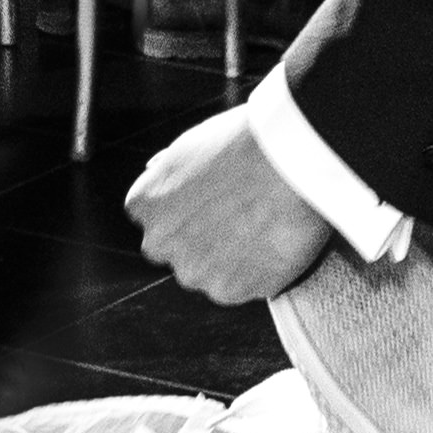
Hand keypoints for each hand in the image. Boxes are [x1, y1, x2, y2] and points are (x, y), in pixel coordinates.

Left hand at [125, 109, 340, 303]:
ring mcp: (195, 272)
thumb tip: (155, 172)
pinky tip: (278, 243)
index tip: (221, 199)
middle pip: (182, 251)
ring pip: (212, 273)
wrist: (289, 159)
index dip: (193, 211)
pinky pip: (245, 287)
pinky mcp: (232, 292)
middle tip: (246, 215)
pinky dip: (261, 273)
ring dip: (234, 260)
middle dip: (207, 240)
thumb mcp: (191, 144)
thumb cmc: (245, 141)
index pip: (159, 220)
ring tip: (267, 227)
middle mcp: (159, 244)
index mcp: (144, 205)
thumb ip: (169, 170)